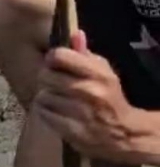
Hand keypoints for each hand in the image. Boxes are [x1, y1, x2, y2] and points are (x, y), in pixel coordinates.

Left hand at [32, 30, 155, 162]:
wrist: (124, 132)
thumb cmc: (109, 97)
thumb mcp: (104, 72)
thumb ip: (85, 54)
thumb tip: (75, 34)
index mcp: (97, 73)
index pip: (59, 55)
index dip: (53, 58)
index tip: (54, 63)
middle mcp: (88, 91)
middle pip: (45, 75)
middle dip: (46, 78)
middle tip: (53, 83)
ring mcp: (79, 112)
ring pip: (42, 95)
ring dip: (46, 96)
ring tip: (56, 99)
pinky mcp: (71, 130)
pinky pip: (44, 114)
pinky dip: (46, 112)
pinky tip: (56, 112)